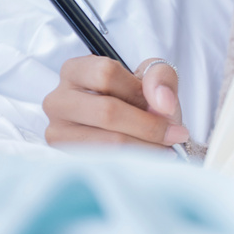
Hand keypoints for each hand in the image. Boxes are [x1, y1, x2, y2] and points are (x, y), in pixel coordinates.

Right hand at [43, 56, 188, 152]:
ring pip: (105, 141)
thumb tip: (163, 103)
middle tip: (176, 135)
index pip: (106, 74)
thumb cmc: (138, 99)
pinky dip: (132, 162)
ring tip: (166, 149)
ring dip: (144, 147)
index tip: (166, 107)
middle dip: (148, 125)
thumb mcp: (153, 77)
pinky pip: (102, 163)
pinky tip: (149, 159)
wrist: (131, 128)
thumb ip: (160, 78)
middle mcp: (58, 100)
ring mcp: (56, 131)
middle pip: (106, 111)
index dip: (139, 91)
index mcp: (75, 70)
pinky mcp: (63, 158)